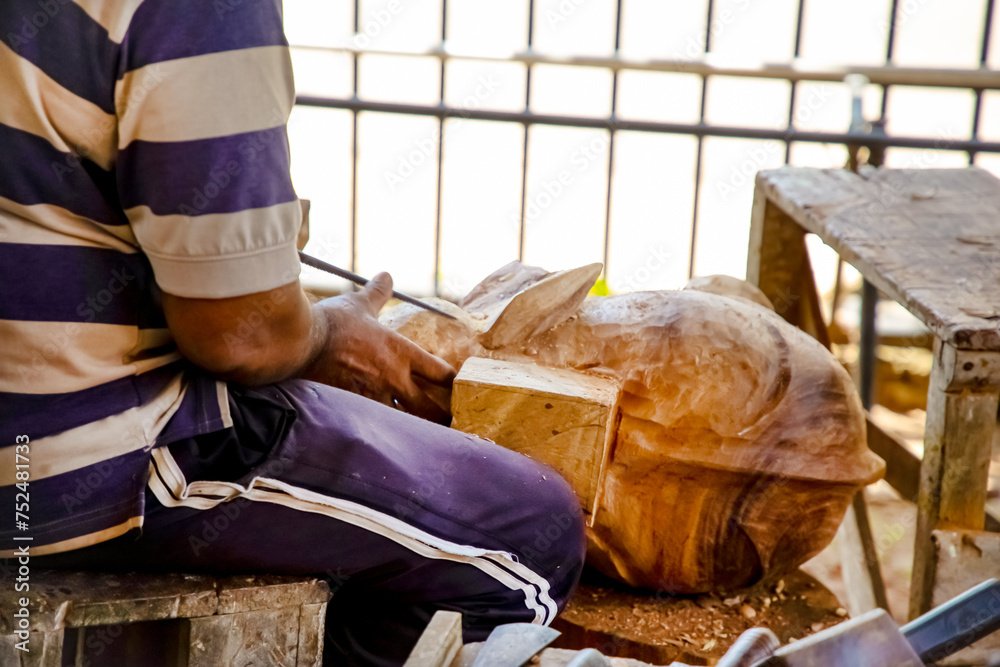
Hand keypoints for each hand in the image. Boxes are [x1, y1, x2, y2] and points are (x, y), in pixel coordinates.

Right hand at [302, 272, 455, 423]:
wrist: (300, 343)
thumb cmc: (332, 323)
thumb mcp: (359, 305)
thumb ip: (378, 293)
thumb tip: (387, 275)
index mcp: (401, 352)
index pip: (441, 372)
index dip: (452, 382)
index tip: (453, 387)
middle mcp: (395, 377)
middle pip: (432, 407)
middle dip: (441, 416)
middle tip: (445, 421)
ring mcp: (376, 397)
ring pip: (407, 423)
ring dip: (415, 429)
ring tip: (421, 437)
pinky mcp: (355, 410)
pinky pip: (378, 428)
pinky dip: (386, 434)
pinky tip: (389, 440)